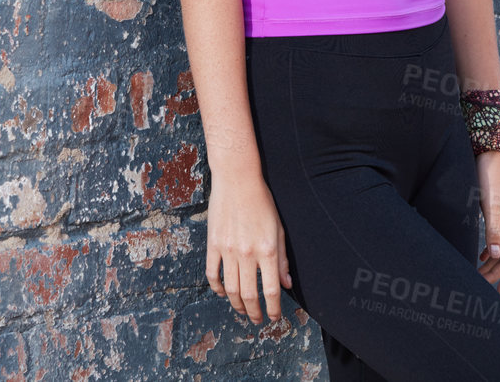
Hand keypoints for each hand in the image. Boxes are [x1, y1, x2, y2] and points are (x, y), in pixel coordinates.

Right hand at [205, 174, 293, 323]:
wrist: (237, 179)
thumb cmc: (262, 202)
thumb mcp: (279, 229)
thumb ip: (282, 259)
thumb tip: (286, 284)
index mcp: (267, 250)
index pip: (271, 290)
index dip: (273, 309)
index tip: (274, 317)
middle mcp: (247, 253)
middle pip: (249, 294)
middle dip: (254, 312)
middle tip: (257, 319)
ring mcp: (228, 250)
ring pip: (230, 289)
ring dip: (237, 305)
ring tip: (242, 310)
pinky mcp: (213, 244)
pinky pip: (212, 273)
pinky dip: (217, 287)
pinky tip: (223, 292)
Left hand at [474, 150, 499, 292]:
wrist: (493, 150)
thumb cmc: (490, 173)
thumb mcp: (489, 202)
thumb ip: (492, 230)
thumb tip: (494, 256)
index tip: (499, 293)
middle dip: (496, 273)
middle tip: (480, 288)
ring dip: (493, 263)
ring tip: (478, 276)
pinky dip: (491, 249)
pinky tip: (481, 256)